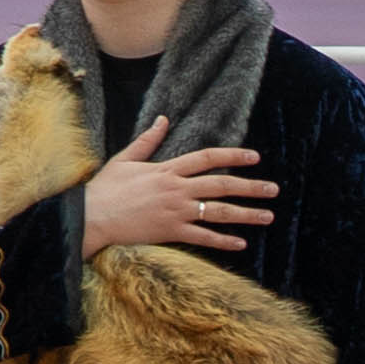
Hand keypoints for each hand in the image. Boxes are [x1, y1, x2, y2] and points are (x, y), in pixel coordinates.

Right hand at [79, 120, 274, 256]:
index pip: (207, 158)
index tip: (254, 157)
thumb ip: (147, 141)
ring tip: (268, 216)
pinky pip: (203, 237)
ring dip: (246, 214)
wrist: (90, 216)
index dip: (233, 156)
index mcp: (167, 169)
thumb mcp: (125, 159)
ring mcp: (175, 211)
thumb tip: (163, 119)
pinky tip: (241, 243)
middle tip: (273, 189)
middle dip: (251, 187)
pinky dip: (223, 241)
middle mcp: (176, 188)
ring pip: (218, 212)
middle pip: (221, 185)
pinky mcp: (170, 231)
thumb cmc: (105, 188)